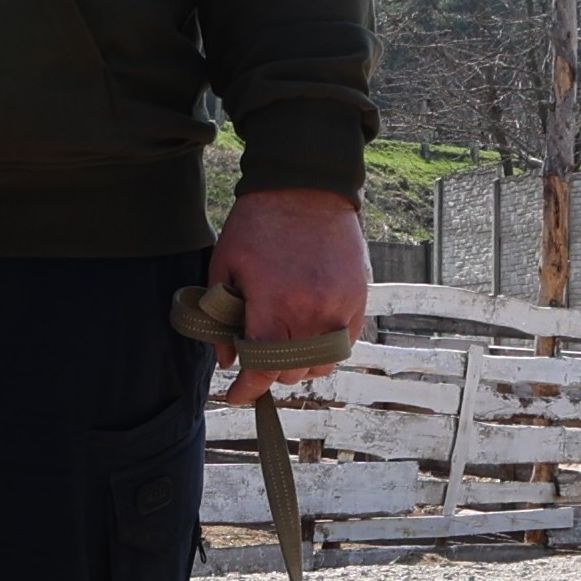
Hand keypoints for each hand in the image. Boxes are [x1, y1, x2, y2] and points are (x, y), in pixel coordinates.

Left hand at [208, 187, 368, 404]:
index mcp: (275, 303)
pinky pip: (344, 344)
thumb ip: (222, 316)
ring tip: (283, 348)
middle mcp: (312, 311)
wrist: (307, 186)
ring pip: (322, 364)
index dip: (248, 389)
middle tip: (255, 359)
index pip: (263, 367)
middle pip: (292, 371)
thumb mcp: (225, 264)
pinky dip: (325, 350)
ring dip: (299, 366)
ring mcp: (340, 306)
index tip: (237, 394)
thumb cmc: (259, 222)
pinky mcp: (358, 299)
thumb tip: (229, 358)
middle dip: (269, 373)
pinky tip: (307, 335)